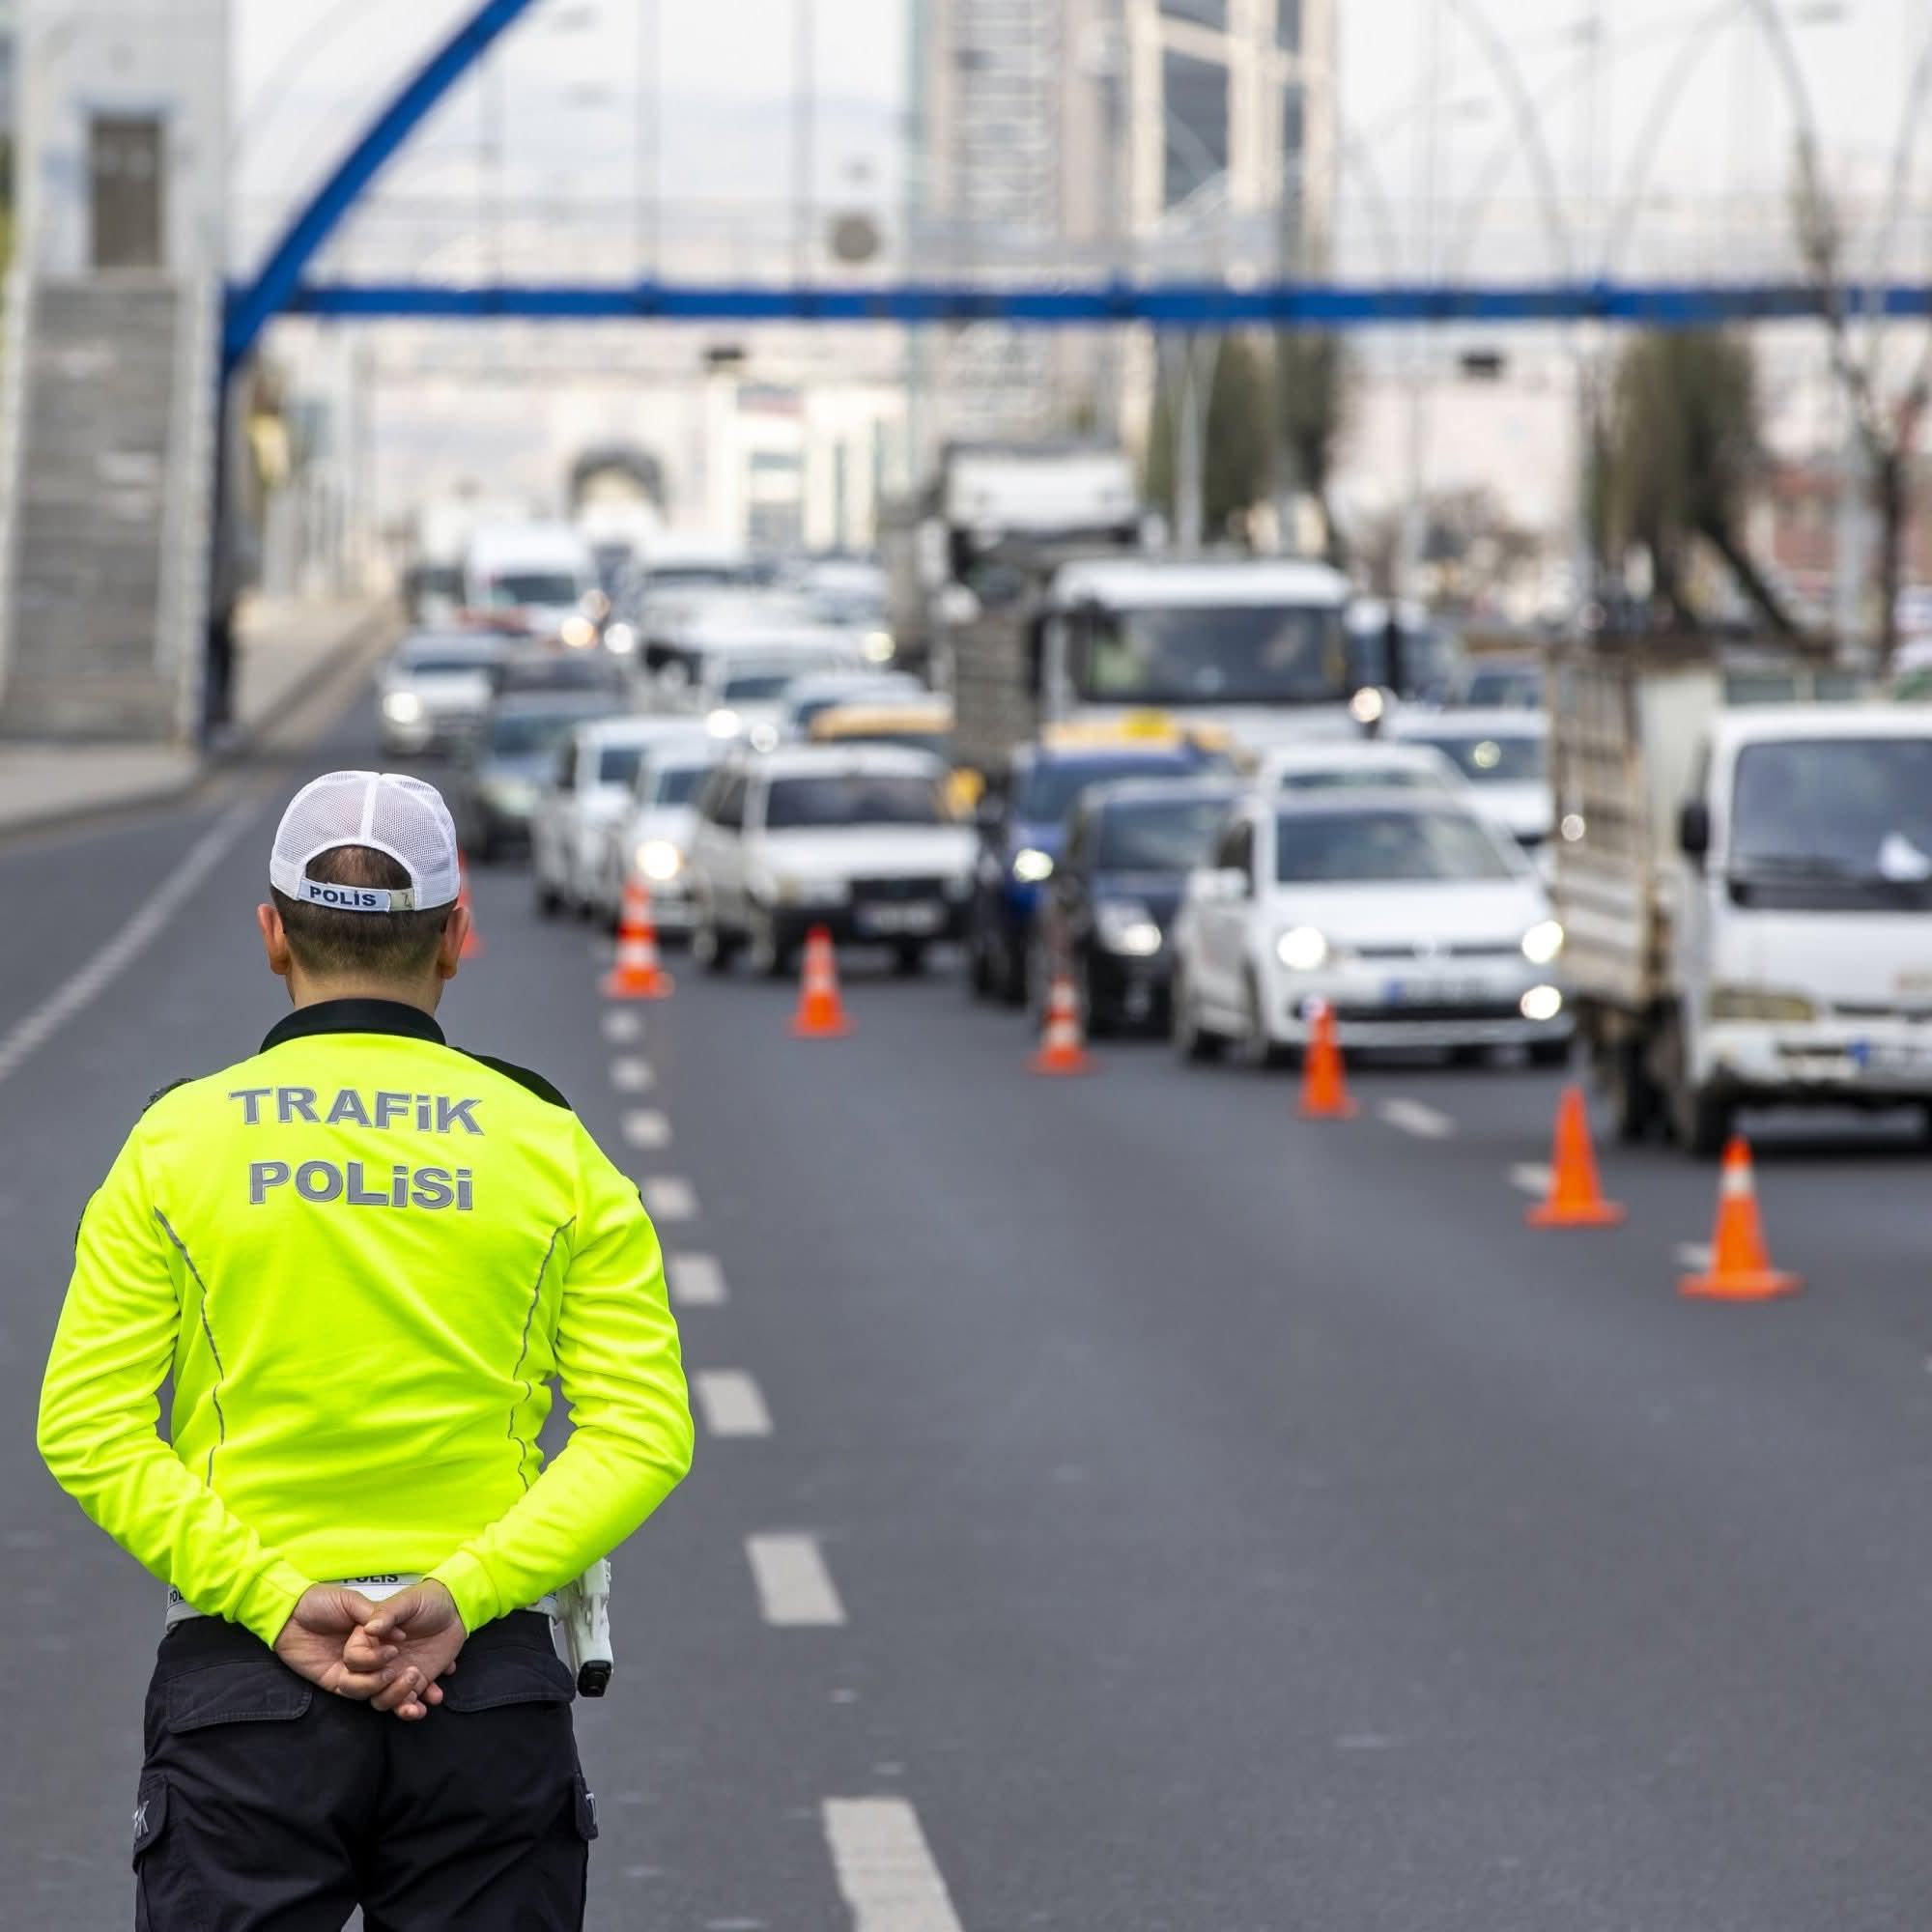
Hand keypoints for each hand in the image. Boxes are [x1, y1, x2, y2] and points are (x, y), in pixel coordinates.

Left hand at [273, 1586, 401, 1701]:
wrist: (289, 1614)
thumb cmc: (320, 1601)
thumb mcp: (351, 1601)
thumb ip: (374, 1616)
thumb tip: (400, 1635)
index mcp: (373, 1634)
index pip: (396, 1651)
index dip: (408, 1658)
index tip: (416, 1656)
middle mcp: (366, 1654)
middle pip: (391, 1673)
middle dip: (404, 1679)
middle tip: (412, 1672)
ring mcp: (351, 1669)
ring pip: (375, 1685)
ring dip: (386, 1684)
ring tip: (391, 1673)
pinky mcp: (334, 1681)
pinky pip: (353, 1692)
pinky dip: (366, 1689)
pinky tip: (375, 1680)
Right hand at [345, 1580, 466, 1721]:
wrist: (455, 1610)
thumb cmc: (427, 1600)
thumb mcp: (407, 1601)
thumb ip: (387, 1613)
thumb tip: (370, 1628)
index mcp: (369, 1640)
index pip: (353, 1661)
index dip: (369, 1662)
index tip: (393, 1653)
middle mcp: (377, 1662)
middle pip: (363, 1688)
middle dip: (382, 1687)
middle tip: (410, 1672)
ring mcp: (394, 1675)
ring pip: (383, 1700)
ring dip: (400, 1701)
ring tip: (421, 1683)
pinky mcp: (413, 1684)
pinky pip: (407, 1704)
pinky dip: (417, 1708)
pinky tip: (433, 1696)